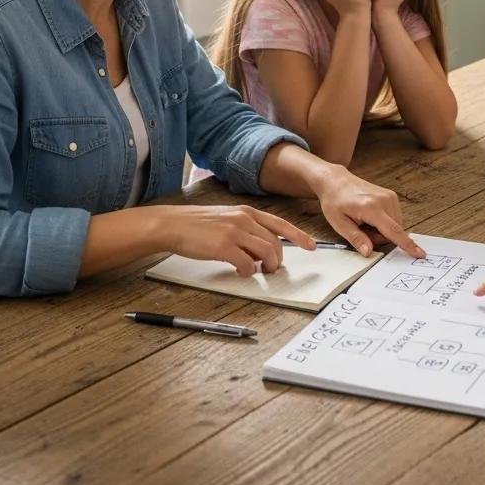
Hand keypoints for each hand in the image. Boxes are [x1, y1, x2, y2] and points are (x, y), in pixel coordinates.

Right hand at [157, 204, 316, 276]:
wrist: (172, 224)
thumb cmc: (197, 224)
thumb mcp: (227, 218)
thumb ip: (246, 228)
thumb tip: (261, 247)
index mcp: (247, 212)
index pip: (281, 224)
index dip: (299, 236)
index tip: (311, 245)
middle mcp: (245, 219)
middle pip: (275, 243)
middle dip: (278, 260)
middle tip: (272, 269)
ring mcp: (235, 232)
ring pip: (266, 253)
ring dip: (267, 267)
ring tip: (258, 271)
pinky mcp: (223, 246)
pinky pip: (247, 264)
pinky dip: (248, 272)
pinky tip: (240, 272)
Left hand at [314, 164, 425, 258]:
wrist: (336, 181)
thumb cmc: (335, 201)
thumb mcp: (339, 223)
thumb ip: (356, 238)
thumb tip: (369, 252)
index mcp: (371, 207)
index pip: (393, 230)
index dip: (407, 244)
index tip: (420, 253)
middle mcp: (384, 200)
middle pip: (394, 231)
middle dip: (379, 237)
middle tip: (361, 229)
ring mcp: (390, 196)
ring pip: (395, 226)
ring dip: (382, 230)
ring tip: (364, 221)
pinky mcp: (391, 196)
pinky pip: (394, 218)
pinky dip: (384, 222)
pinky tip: (370, 216)